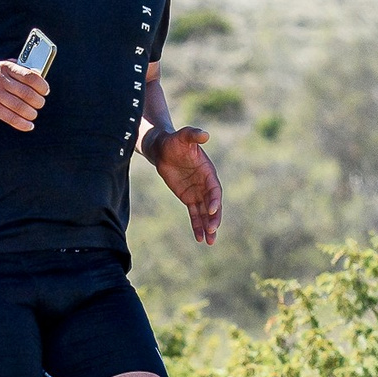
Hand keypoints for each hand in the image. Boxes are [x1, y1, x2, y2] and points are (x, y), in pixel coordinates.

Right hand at [0, 60, 47, 129]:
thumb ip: (19, 71)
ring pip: (20, 107)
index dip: (41, 85)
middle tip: (39, 104)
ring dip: (31, 113)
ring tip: (33, 115)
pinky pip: (11, 118)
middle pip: (27, 93)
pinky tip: (28, 125)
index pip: (30, 76)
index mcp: (5, 67)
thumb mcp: (2, 71)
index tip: (45, 91)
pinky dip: (22, 123)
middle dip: (38, 101)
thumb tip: (40, 76)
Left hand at [147, 127, 222, 244]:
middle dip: (214, 218)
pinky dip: (197, 226)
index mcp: (208, 172)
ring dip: (208, 227)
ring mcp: (198, 193)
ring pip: (205, 213)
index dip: (214, 200)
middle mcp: (205, 184)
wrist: (163, 148)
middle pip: (213, 205)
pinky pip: (195, 215)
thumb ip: (193, 135)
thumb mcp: (183, 136)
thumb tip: (204, 135)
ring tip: (209, 242)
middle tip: (212, 230)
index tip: (211, 210)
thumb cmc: (174, 141)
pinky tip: (199, 239)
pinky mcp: (188, 198)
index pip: (214, 189)